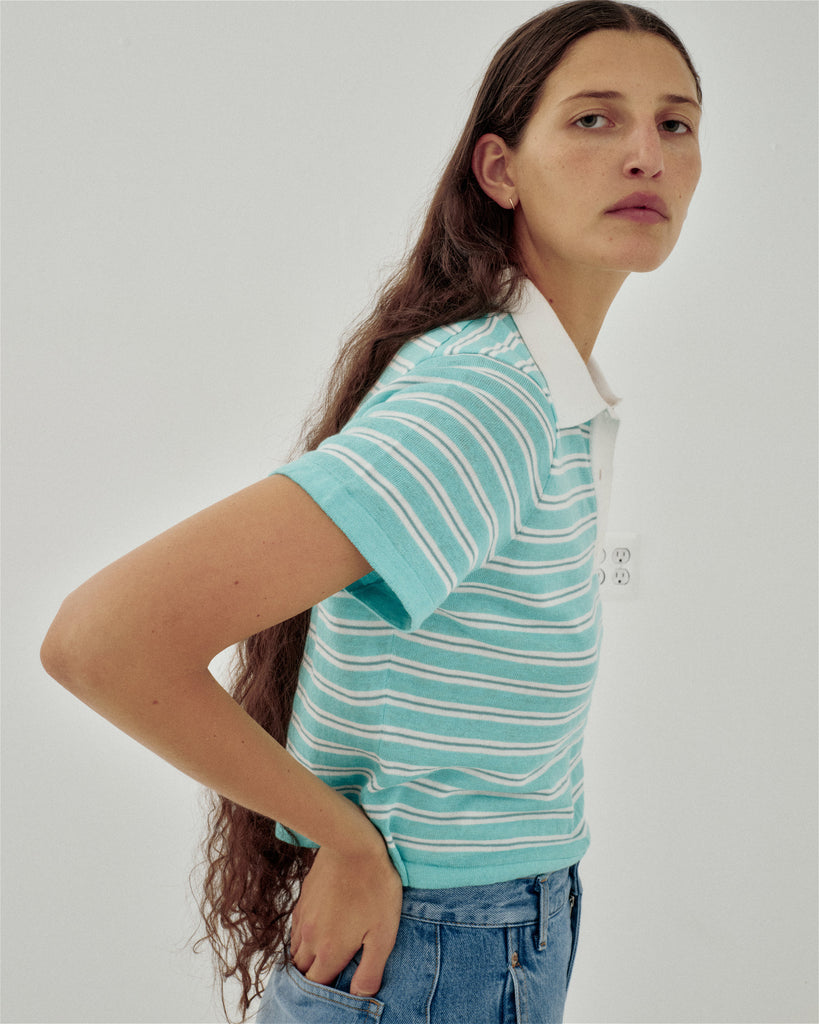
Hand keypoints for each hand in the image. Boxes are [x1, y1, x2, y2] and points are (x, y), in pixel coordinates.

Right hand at [289, 830, 402, 996]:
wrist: (353, 843)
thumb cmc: (375, 888)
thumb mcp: (384, 933)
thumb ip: (370, 970)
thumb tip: (360, 995)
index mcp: (330, 951)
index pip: (317, 985)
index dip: (326, 991)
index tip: (338, 986)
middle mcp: (310, 937)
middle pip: (303, 970)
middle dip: (313, 977)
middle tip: (329, 975)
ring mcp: (304, 915)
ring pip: (296, 949)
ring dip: (307, 957)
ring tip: (322, 956)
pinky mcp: (304, 897)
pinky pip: (296, 927)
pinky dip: (303, 936)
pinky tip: (318, 929)